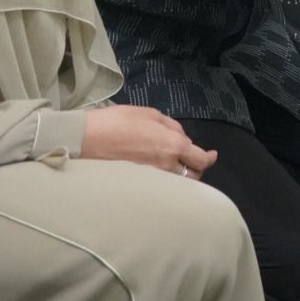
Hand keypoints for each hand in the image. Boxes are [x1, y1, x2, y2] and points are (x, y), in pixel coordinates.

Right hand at [80, 105, 215, 177]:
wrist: (87, 139)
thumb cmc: (118, 121)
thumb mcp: (150, 114)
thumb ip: (172, 126)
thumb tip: (182, 138)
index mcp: (173, 146)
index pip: (201, 159)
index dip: (209, 158)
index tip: (212, 155)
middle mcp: (167, 166)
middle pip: (192, 176)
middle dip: (196, 168)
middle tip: (192, 160)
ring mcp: (153, 178)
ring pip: (177, 183)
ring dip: (181, 176)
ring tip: (177, 167)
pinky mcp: (139, 185)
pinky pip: (161, 186)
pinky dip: (165, 181)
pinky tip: (160, 173)